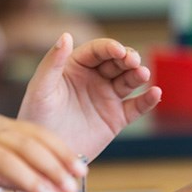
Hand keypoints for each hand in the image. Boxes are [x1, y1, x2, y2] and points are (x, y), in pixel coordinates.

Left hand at [18, 33, 161, 160]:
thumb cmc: (36, 118)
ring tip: (143, 74)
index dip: (110, 47)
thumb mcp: (41, 88)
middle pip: (117, 62)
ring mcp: (107, 98)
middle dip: (128, 58)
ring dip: (139, 75)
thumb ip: (52, 62)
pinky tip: (155, 93)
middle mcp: (94, 79)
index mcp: (76, 67)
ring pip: (129, 81)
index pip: (98, 51)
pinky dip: (148, 100)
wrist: (45, 156)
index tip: (118, 51)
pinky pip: (136, 107)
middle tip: (133, 61)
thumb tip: (66, 35)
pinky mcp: (116, 119)